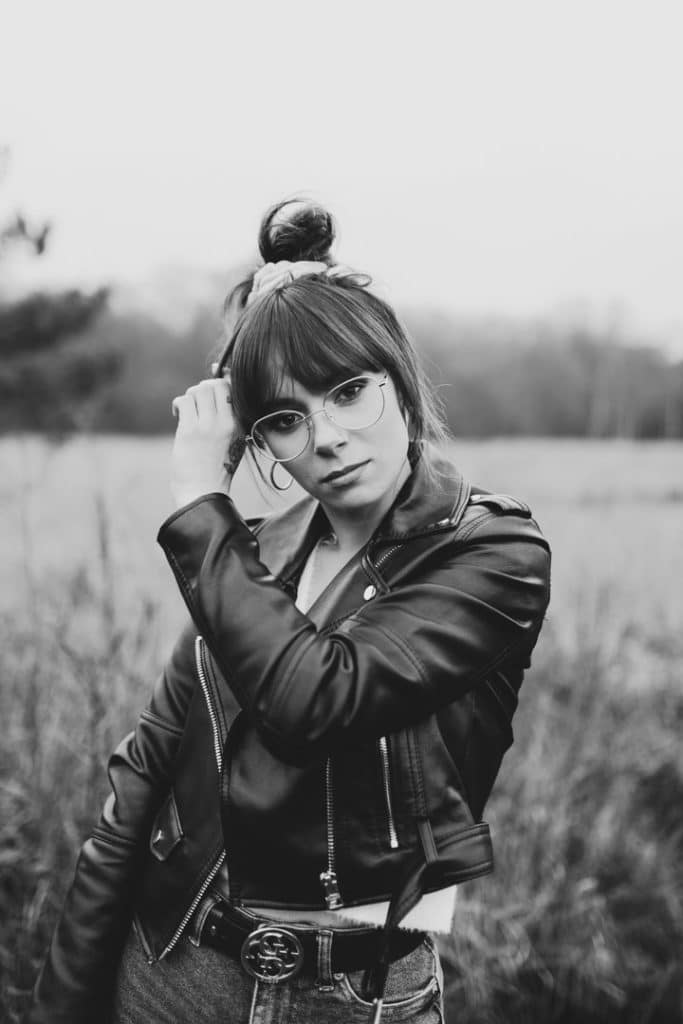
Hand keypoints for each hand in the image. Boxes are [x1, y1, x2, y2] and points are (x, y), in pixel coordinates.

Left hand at [170, 378, 240, 508]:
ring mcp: (207, 426)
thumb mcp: (235, 443)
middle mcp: (226, 422)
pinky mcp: (189, 431)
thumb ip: (231, 419)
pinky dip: (179, 404)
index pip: (233, 388)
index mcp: (239, 425)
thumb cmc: (217, 469)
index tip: (212, 388)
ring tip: (188, 410)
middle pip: (215, 384)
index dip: (220, 382)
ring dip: (190, 396)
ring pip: (198, 390)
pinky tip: (178, 414)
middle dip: (203, 388)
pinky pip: (184, 402)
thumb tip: (220, 392)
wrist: (204, 492)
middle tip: (198, 402)